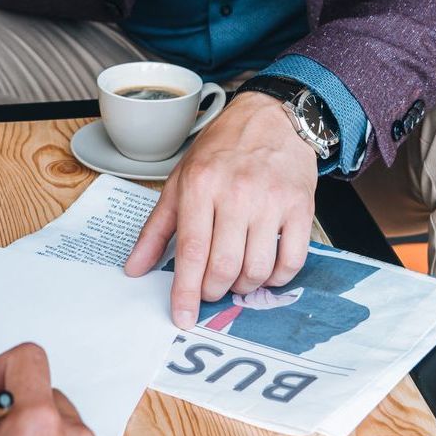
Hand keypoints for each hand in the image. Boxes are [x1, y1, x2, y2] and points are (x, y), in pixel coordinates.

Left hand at [123, 93, 316, 328]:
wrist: (271, 119)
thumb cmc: (222, 150)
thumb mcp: (180, 180)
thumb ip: (156, 228)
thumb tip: (134, 268)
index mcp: (200, 186)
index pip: (190, 251)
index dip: (185, 291)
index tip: (182, 317)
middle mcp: (236, 194)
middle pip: (223, 266)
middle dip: (213, 290)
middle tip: (210, 290)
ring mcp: (271, 202)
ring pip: (256, 270)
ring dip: (243, 287)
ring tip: (235, 278)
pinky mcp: (300, 208)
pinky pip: (291, 261)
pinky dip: (276, 278)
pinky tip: (264, 270)